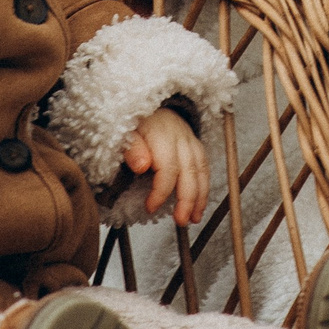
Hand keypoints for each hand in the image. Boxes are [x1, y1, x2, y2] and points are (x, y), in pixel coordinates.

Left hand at [121, 107, 209, 225]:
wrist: (150, 107)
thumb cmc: (135, 124)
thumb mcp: (124, 133)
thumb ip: (132, 149)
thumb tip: (142, 166)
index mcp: (161, 134)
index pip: (167, 167)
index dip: (161, 191)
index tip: (150, 207)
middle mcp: (180, 137)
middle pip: (189, 171)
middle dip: (187, 199)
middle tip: (180, 220)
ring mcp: (190, 141)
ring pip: (201, 170)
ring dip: (200, 196)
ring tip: (194, 217)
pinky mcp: (196, 146)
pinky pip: (204, 168)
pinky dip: (204, 188)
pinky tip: (199, 204)